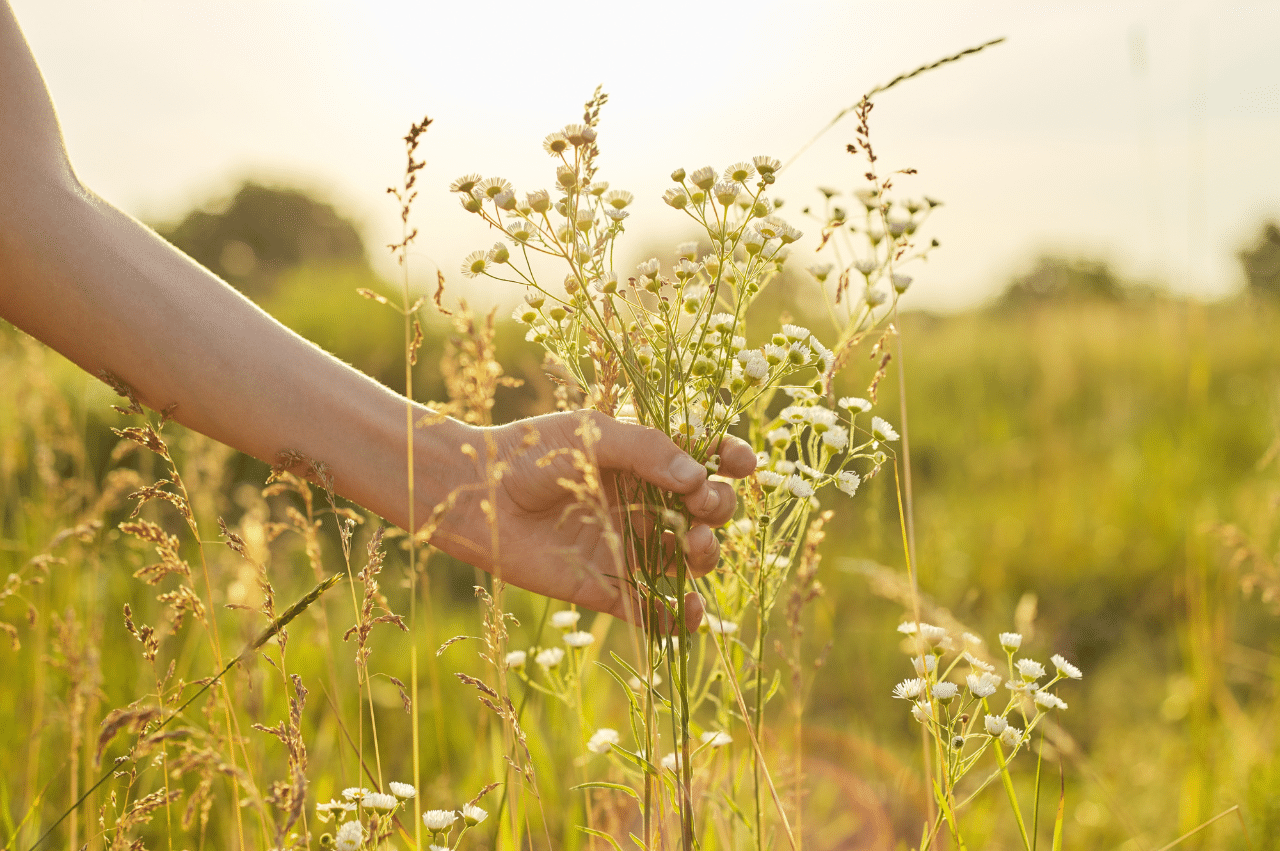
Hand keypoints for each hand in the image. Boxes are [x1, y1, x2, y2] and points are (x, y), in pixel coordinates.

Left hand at [435, 410, 755, 630]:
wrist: (474, 496)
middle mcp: (642, 503)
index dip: (730, 461)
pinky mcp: (605, 586)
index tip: (741, 464)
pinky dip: (677, 618)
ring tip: (692, 549)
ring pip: (685, 559)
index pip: (703, 460)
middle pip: (703, 511)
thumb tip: (699, 477)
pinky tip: (689, 612)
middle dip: (716, 510)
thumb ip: (648, 450)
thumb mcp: (592, 436)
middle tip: (701, 509)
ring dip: (703, 555)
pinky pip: (652, 610)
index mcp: (643, 460)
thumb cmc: (529, 453)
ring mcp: (626, 545)